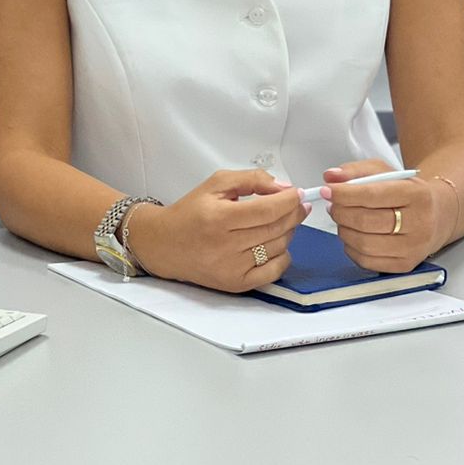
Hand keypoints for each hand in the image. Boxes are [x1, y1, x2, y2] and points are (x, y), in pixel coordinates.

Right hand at [128, 169, 309, 293]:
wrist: (165, 245)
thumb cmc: (191, 212)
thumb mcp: (216, 183)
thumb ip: (251, 179)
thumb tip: (284, 188)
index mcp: (219, 217)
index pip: (268, 210)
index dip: (289, 201)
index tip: (297, 194)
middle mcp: (225, 246)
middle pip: (276, 228)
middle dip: (294, 214)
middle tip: (298, 206)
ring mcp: (231, 268)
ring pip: (278, 248)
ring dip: (287, 232)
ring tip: (281, 221)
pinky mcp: (235, 284)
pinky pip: (273, 272)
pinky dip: (283, 256)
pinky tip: (276, 244)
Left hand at [322, 159, 446, 273]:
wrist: (436, 217)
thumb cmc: (409, 195)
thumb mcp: (386, 173)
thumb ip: (356, 171)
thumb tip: (331, 176)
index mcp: (417, 195)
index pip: (373, 195)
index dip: (345, 194)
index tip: (328, 190)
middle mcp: (419, 223)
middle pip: (366, 221)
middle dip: (341, 212)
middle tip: (333, 205)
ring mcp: (413, 247)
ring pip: (363, 243)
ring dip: (344, 230)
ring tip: (343, 219)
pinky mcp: (405, 265)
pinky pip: (366, 261)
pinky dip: (351, 248)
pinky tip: (353, 235)